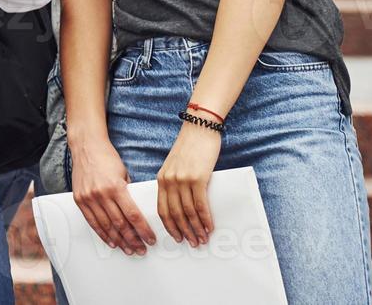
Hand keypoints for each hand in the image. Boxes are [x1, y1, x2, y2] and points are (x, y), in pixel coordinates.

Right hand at [70, 137, 157, 254]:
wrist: (86, 147)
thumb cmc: (107, 158)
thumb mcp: (124, 173)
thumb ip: (129, 192)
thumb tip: (137, 211)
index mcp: (116, 186)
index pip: (133, 215)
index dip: (143, 230)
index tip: (150, 239)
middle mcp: (102, 194)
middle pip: (120, 224)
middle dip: (133, 239)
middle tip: (141, 249)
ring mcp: (89, 198)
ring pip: (106, 226)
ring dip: (119, 240)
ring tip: (128, 249)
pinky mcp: (80, 200)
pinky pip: (92, 222)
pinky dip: (102, 234)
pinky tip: (111, 241)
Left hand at [155, 121, 220, 245]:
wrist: (200, 127)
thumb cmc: (190, 146)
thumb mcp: (175, 165)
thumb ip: (175, 182)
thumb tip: (183, 203)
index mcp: (161, 178)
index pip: (162, 209)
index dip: (169, 226)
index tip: (176, 237)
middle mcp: (169, 181)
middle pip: (174, 214)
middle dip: (183, 232)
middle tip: (192, 244)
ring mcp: (183, 180)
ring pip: (188, 212)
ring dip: (196, 229)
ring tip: (202, 239)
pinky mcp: (198, 178)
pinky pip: (200, 204)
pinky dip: (205, 219)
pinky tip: (209, 227)